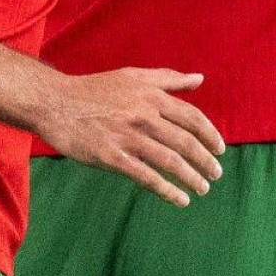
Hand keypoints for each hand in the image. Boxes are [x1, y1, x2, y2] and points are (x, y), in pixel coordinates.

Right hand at [34, 68, 224, 206]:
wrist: (56, 102)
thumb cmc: (95, 89)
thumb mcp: (133, 75)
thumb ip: (168, 78)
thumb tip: (199, 79)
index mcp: (151, 95)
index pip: (192, 117)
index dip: (210, 135)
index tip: (220, 149)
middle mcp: (144, 115)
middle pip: (186, 142)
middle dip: (205, 161)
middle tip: (216, 174)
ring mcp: (128, 137)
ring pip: (171, 161)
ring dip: (192, 178)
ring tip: (202, 189)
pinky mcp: (112, 157)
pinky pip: (147, 177)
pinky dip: (167, 190)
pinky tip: (180, 200)